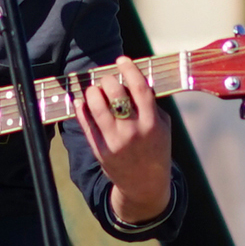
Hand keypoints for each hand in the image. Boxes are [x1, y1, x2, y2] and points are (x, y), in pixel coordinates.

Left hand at [72, 55, 172, 228]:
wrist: (145, 185)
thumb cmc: (156, 149)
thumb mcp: (163, 127)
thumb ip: (151, 104)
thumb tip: (133, 78)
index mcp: (152, 123)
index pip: (139, 88)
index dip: (129, 70)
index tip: (121, 60)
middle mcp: (133, 132)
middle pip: (115, 95)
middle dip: (108, 80)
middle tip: (107, 79)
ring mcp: (114, 142)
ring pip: (96, 107)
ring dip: (92, 92)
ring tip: (94, 90)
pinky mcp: (100, 150)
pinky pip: (86, 124)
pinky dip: (81, 109)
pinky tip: (82, 102)